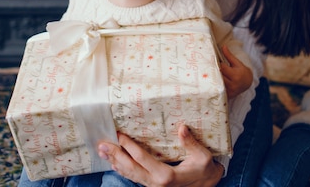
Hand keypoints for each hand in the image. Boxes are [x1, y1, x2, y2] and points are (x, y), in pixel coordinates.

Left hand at [97, 124, 223, 186]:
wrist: (206, 185)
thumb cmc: (204, 169)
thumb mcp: (202, 156)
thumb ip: (191, 143)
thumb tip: (182, 128)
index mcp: (166, 175)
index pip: (142, 159)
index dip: (129, 146)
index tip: (119, 135)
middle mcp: (155, 183)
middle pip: (130, 168)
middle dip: (115, 155)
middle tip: (102, 144)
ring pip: (129, 175)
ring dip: (115, 162)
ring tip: (102, 151)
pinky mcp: (151, 186)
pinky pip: (133, 178)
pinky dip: (121, 170)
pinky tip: (113, 162)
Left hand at [219, 45, 252, 98]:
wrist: (248, 82)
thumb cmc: (241, 71)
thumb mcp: (237, 63)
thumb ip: (229, 55)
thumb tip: (223, 46)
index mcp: (236, 75)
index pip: (222, 68)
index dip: (220, 64)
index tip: (219, 63)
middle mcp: (233, 84)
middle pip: (219, 76)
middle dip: (216, 72)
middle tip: (213, 68)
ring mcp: (230, 91)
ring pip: (218, 83)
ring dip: (215, 79)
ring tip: (214, 75)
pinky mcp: (228, 95)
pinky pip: (219, 90)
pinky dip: (216, 86)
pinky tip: (215, 83)